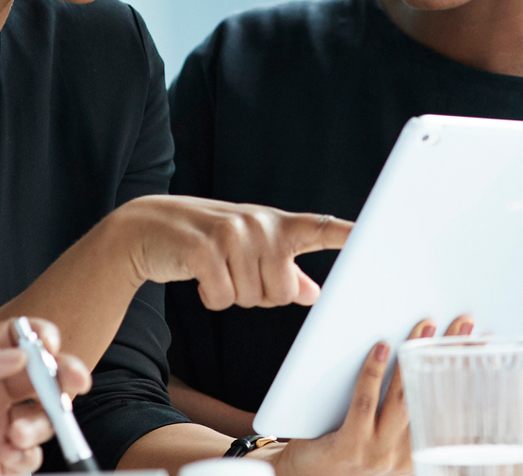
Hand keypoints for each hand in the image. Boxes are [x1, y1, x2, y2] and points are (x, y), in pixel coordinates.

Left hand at [0, 317, 92, 475]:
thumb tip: (15, 353)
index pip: (18, 339)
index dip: (40, 337)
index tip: (49, 345)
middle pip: (43, 376)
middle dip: (64, 375)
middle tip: (74, 380)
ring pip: (43, 417)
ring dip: (41, 421)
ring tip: (14, 432)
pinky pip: (30, 457)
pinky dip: (27, 454)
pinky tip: (6, 454)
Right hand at [109, 195, 353, 309]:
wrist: (147, 227)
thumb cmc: (206, 240)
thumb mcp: (249, 250)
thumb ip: (285, 271)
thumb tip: (315, 295)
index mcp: (276, 225)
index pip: (319, 229)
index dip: (347, 235)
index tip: (375, 235)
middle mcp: (259, 224)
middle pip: (282, 292)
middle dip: (259, 294)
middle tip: (234, 272)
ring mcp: (231, 234)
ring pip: (252, 298)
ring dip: (231, 294)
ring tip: (215, 269)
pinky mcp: (204, 249)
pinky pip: (222, 298)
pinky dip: (210, 297)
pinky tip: (198, 275)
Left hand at [261, 316, 474, 475]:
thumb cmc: (342, 451)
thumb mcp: (383, 440)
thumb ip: (403, 414)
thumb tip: (423, 359)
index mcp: (418, 454)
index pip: (451, 412)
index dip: (469, 377)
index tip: (482, 347)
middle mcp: (402, 457)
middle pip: (433, 398)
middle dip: (450, 357)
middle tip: (464, 324)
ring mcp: (378, 454)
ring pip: (403, 398)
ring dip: (415, 357)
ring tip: (426, 327)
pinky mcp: (350, 447)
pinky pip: (365, 402)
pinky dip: (374, 372)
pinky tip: (382, 348)